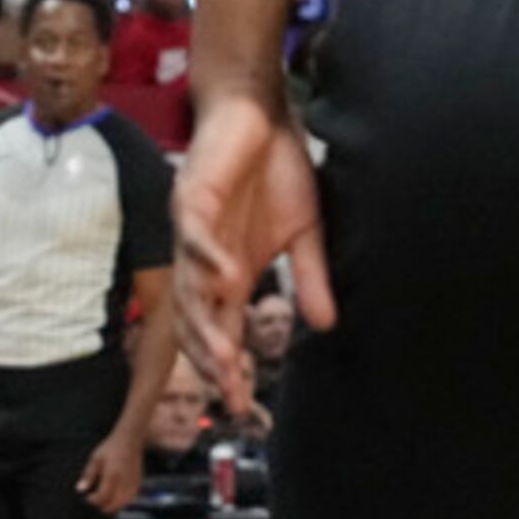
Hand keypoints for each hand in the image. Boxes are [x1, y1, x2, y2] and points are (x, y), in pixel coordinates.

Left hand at [75, 431, 142, 514]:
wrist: (130, 440)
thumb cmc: (111, 448)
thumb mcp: (95, 458)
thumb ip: (88, 475)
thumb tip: (80, 489)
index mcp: (112, 476)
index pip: (102, 498)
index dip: (92, 501)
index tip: (86, 497)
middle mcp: (124, 483)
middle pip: (113, 506)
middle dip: (101, 506)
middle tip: (94, 499)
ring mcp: (133, 485)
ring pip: (121, 505)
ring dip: (111, 506)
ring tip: (102, 498)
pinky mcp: (138, 485)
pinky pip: (129, 500)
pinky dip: (120, 502)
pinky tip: (113, 496)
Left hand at [173, 92, 336, 390]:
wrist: (260, 113)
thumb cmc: (277, 170)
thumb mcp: (305, 232)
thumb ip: (310, 277)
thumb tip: (327, 326)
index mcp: (230, 271)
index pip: (222, 329)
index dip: (228, 367)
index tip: (242, 405)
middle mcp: (205, 257)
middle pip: (196, 320)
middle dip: (211, 360)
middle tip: (229, 394)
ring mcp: (194, 228)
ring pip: (190, 285)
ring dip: (205, 322)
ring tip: (224, 358)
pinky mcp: (192, 194)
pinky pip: (194, 231)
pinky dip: (207, 256)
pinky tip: (226, 279)